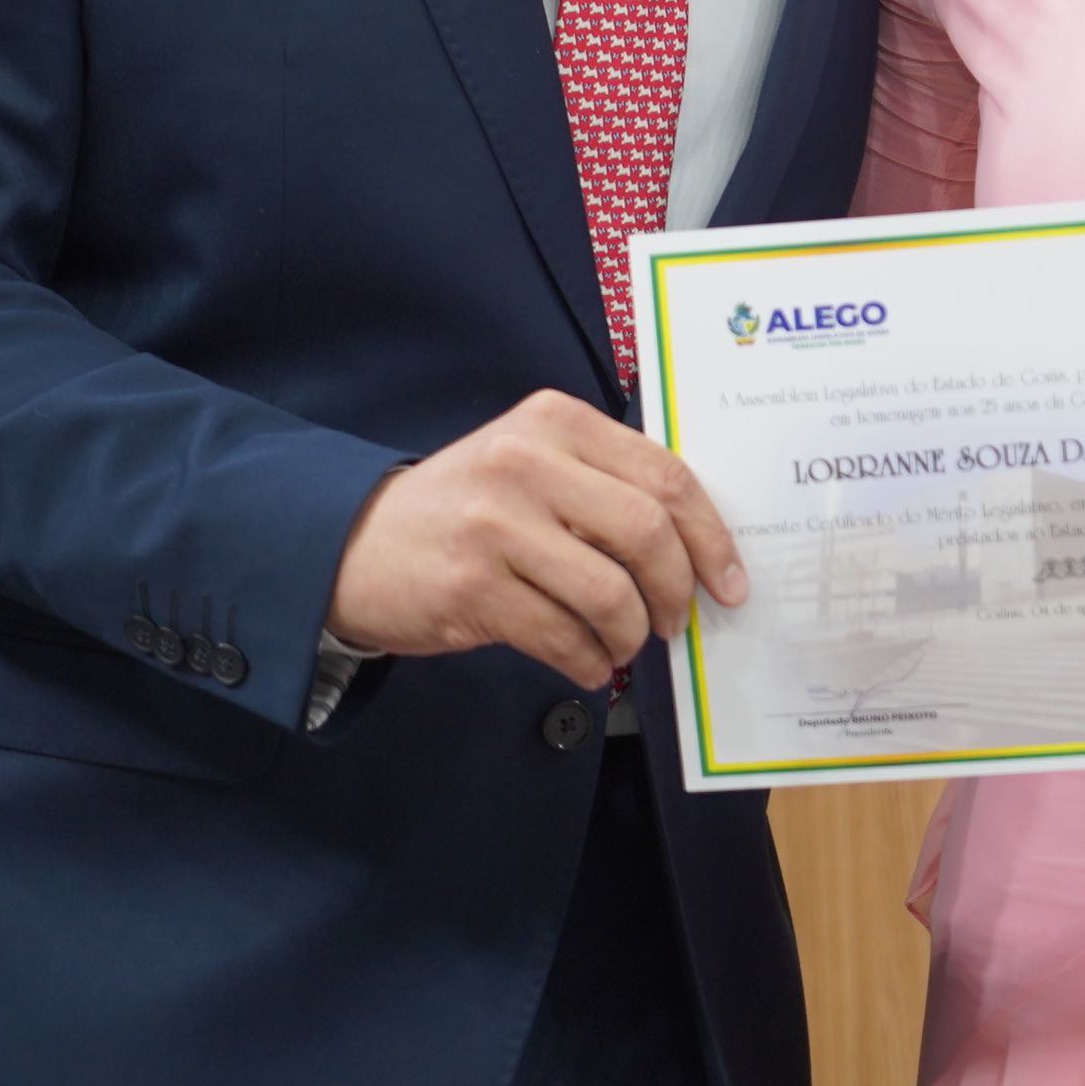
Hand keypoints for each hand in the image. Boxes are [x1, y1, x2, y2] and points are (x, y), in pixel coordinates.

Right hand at [322, 391, 746, 690]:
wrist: (355, 544)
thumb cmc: (467, 509)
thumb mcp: (533, 462)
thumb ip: (605, 483)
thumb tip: (697, 547)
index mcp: (556, 422)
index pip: (665, 477)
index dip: (711, 537)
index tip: (729, 582)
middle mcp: (526, 462)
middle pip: (646, 532)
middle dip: (676, 589)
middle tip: (674, 621)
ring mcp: (495, 524)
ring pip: (608, 591)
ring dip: (630, 634)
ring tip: (625, 646)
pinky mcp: (471, 587)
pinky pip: (561, 636)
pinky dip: (589, 661)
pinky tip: (588, 663)